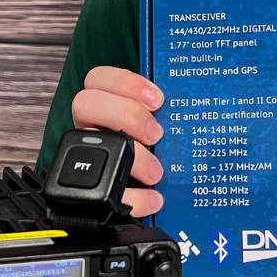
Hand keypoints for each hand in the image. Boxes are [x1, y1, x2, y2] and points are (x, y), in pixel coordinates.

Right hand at [71, 66, 164, 217]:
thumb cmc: (156, 148)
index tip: (157, 100)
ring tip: (155, 171)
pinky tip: (153, 198)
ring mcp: (84, 155)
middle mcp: (89, 126)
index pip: (97, 78)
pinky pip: (101, 193)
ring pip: (86, 143)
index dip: (125, 83)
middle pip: (85, 103)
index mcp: (104, 104)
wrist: (150, 191)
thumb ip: (161, 115)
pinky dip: (132, 197)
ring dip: (129, 156)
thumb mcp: (157, 126)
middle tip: (156, 134)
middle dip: (126, 115)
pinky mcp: (91, 189)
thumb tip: (192, 110)